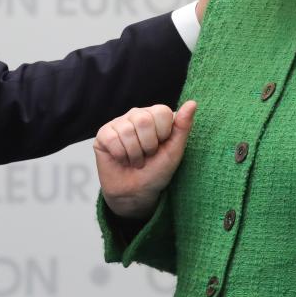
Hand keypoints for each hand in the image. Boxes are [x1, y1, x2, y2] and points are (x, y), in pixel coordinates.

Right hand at [93, 101, 196, 219]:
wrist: (136, 193)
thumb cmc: (157, 171)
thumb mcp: (175, 151)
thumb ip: (183, 126)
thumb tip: (192, 103)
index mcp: (155, 116)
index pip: (161, 112)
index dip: (163, 134)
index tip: (161, 146)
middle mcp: (137, 115)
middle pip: (143, 119)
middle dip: (148, 145)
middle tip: (147, 155)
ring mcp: (119, 123)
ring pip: (127, 130)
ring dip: (134, 154)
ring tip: (135, 160)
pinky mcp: (103, 134)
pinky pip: (112, 139)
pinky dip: (120, 155)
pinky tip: (122, 159)